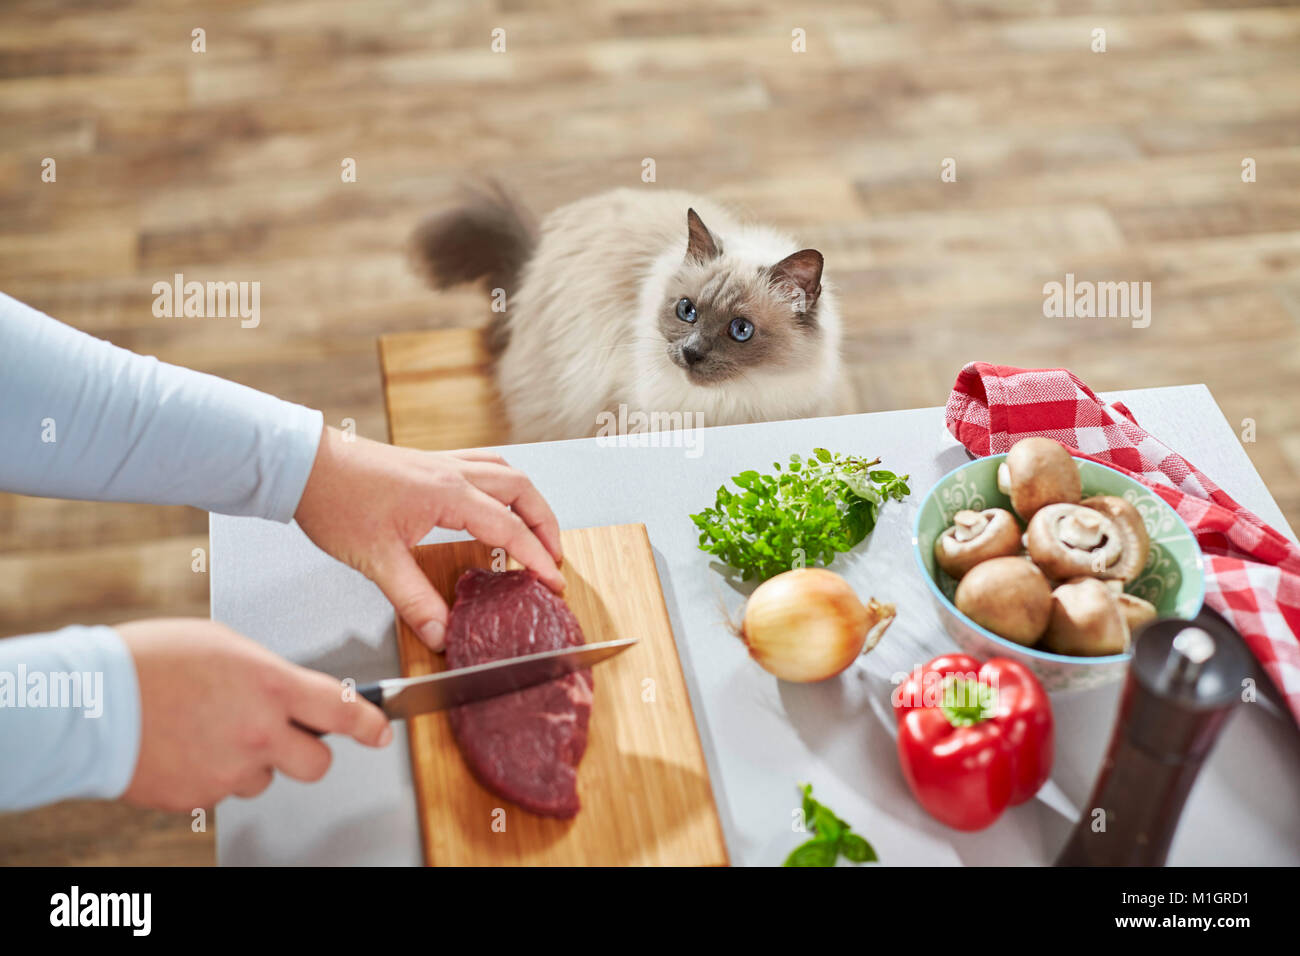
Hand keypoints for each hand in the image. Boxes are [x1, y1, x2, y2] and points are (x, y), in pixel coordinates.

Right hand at [118, 619, 391, 811]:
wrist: (91, 703)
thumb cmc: (150, 661)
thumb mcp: (225, 645)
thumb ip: (267, 673)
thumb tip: (284, 689)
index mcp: (271, 687)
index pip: (343, 710)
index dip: (370, 724)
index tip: (381, 731)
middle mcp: (258, 732)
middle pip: (318, 764)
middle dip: (310, 752)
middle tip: (287, 736)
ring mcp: (230, 770)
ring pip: (265, 778)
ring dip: (252, 762)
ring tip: (210, 731)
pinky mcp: (200, 797)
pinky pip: (223, 790)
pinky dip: (213, 773)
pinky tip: (188, 747)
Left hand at [294, 427, 563, 650]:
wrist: (305, 465)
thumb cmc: (336, 502)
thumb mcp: (377, 560)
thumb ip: (414, 600)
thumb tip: (442, 634)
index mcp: (449, 495)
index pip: (509, 528)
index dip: (537, 558)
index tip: (554, 582)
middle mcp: (454, 473)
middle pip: (522, 490)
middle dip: (546, 524)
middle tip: (554, 558)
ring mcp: (443, 464)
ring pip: (506, 472)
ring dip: (528, 500)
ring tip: (536, 530)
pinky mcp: (429, 463)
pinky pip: (483, 465)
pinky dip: (502, 484)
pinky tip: (495, 501)